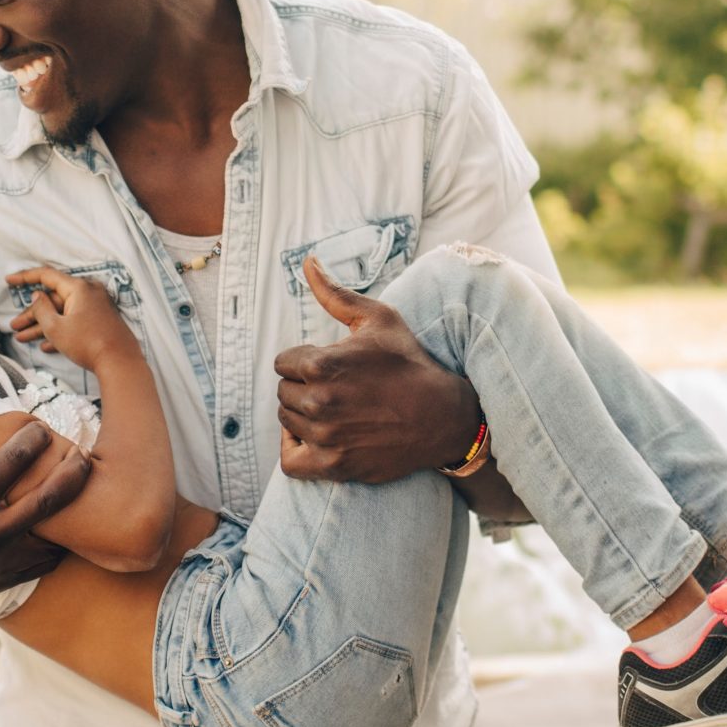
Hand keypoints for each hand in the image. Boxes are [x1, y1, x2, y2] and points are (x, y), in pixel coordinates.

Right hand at [0, 375, 87, 599]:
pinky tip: (64, 520)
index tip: (42, 428)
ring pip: (52, 534)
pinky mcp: (0, 581)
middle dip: (72, 472)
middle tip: (82, 454)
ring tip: (80, 484)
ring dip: (70, 508)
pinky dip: (57, 541)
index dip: (34, 439)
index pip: (14, 461)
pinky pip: (44, 562)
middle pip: (47, 499)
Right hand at [6, 266, 137, 368]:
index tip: (8, 281)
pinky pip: (75, 323)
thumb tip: (37, 295)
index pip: (46, 276)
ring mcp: (95, 308)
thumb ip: (42, 309)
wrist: (120, 363)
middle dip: (32, 315)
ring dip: (42, 326)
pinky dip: (60, 332)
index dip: (25, 277)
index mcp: (78, 288)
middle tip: (14, 327)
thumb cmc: (87, 343)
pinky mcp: (99, 322)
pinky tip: (45, 347)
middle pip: (53, 300)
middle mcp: (88, 293)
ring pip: (62, 313)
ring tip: (22, 339)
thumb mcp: (56, 327)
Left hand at [274, 256, 479, 483]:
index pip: (284, 363)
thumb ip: (335, 294)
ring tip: (334, 409)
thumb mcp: (378, 318)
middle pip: (284, 392)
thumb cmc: (409, 363)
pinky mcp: (334, 465)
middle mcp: (318, 402)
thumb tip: (307, 261)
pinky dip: (296, 450)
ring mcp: (325, 437)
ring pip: (287, 422)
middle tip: (337, 388)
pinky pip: (291, 462)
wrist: (443, 415)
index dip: (306, 361)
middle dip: (304, 386)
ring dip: (302, 416)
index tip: (332, 366)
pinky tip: (316, 437)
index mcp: (321, 364)